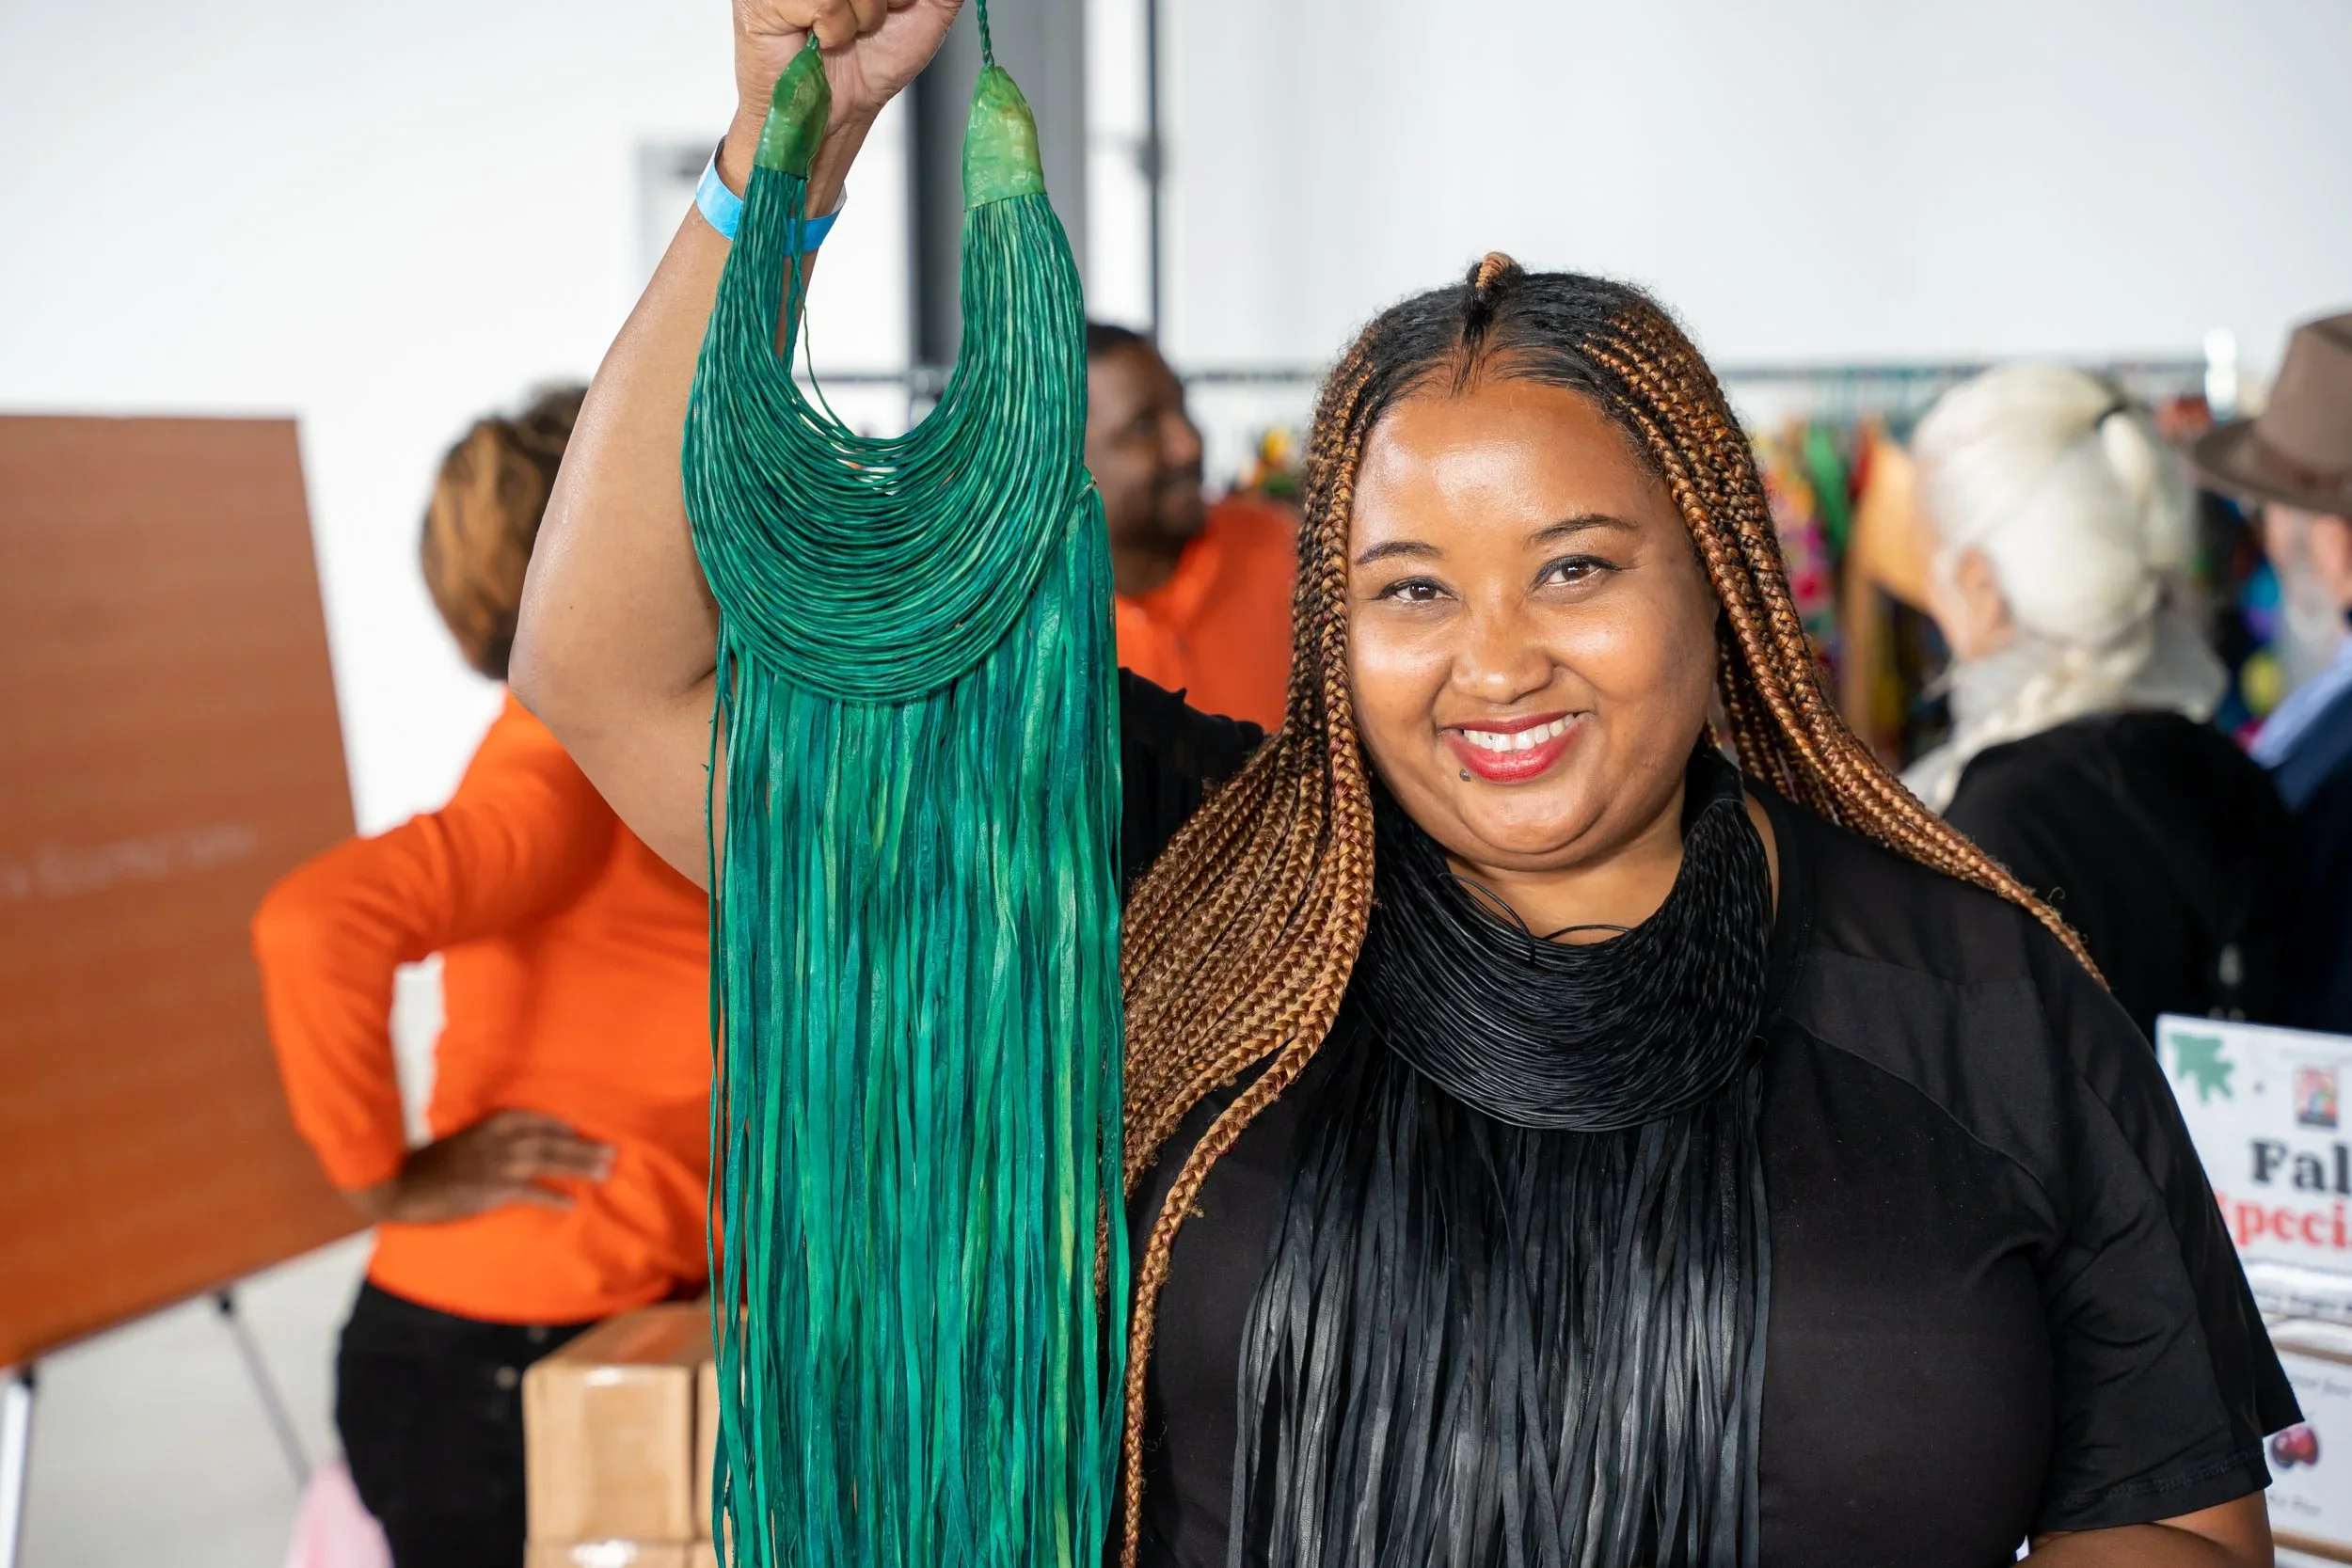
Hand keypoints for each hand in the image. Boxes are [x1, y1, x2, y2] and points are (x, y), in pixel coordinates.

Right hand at [348, 1109, 614, 1225]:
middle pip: (551, 1140)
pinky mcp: (494, 1189)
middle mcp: (500, 1141)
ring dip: (579, 1165)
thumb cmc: (428, 1165)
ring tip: (604, 1171)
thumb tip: (503, 1145)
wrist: (403, 1184)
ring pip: (549, 1161)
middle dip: (583, 1145)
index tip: (575, 1129)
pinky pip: (531, 1191)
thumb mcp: (458, 1141)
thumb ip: (483, 1139)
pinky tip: (571, 1204)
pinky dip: (553, 1197)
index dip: (557, 1125)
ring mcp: (499, 1164)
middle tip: (611, 1152)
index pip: (533, 1119)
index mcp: (489, 1125)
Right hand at [721, 0, 962, 202]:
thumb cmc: (873, 60)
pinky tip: (821, 39)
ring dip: (862, 17)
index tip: (900, 5)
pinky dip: (835, 30)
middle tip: (870, 23)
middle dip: (886, 0)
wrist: (839, 112)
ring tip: (846, 33)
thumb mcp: (928, 8)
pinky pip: (825, 2)